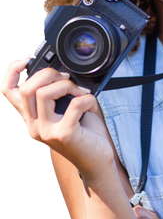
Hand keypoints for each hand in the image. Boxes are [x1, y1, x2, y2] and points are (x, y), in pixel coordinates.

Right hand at [1, 56, 113, 175]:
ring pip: (45, 93)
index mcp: (30, 118)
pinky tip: (91, 105)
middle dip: (48, 73)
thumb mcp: (65, 110)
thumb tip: (60, 70)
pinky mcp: (64, 134)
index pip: (6, 91)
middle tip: (66, 77)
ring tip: (80, 92)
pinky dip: (87, 98)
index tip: (29, 57)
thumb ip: (56, 94)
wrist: (97, 161)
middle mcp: (33, 126)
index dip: (13, 70)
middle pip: (26, 88)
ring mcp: (46, 132)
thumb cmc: (84, 134)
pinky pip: (74, 104)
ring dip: (68, 85)